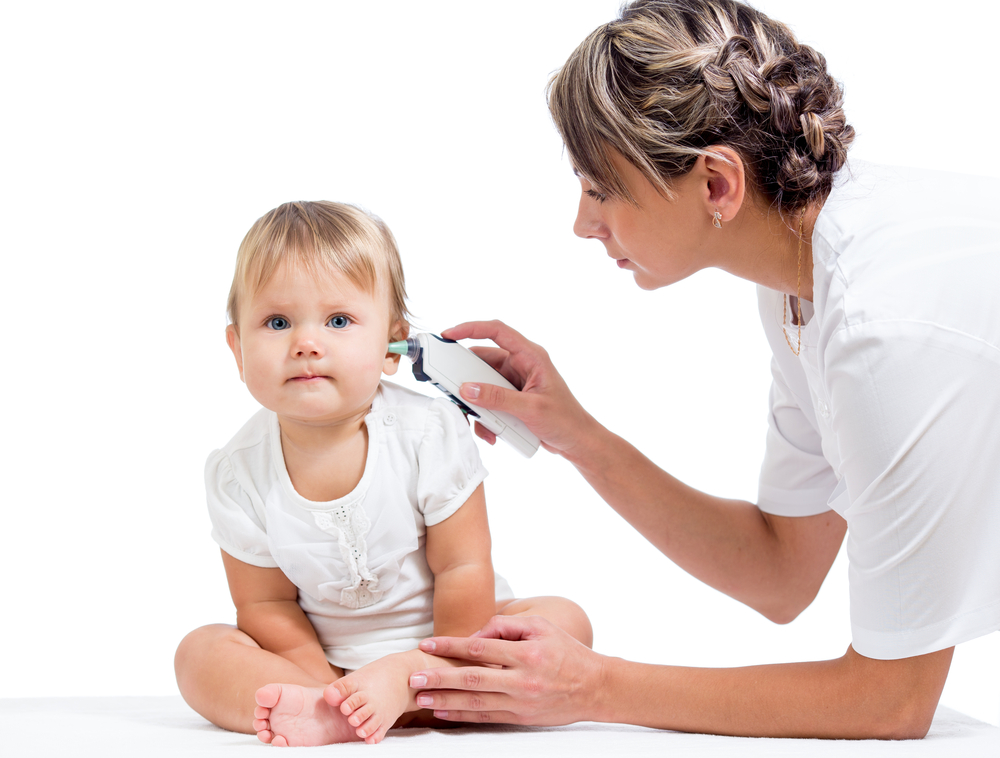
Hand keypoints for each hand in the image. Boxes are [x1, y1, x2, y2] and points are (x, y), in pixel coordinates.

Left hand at [407, 615, 604, 725]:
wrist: (594, 687)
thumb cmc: (565, 651)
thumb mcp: (541, 626)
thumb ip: (507, 625)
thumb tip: (475, 634)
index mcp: (526, 653)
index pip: (479, 647)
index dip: (450, 645)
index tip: (427, 644)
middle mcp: (522, 680)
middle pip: (472, 679)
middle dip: (440, 678)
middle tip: (414, 676)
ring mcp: (521, 702)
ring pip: (475, 702)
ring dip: (445, 700)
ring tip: (421, 696)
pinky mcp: (521, 718)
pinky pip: (485, 717)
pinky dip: (462, 715)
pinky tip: (443, 711)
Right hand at [440, 320, 598, 457]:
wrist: (577, 442)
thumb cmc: (566, 420)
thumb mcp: (531, 409)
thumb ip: (498, 398)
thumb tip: (467, 389)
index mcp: (531, 356)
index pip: (497, 331)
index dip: (471, 328)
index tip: (449, 335)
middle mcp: (521, 364)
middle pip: (483, 361)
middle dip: (468, 380)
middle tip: (455, 392)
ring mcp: (515, 381)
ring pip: (482, 384)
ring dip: (478, 404)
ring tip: (481, 421)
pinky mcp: (511, 397)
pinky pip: (488, 400)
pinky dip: (486, 416)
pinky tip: (492, 431)